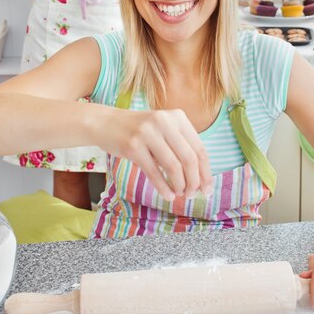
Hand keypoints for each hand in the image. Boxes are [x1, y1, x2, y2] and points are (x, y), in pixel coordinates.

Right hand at [98, 107, 212, 201]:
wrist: (105, 123)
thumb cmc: (139, 130)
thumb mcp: (163, 129)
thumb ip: (181, 145)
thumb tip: (201, 177)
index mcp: (177, 117)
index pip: (200, 149)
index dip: (206, 172)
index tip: (207, 189)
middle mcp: (164, 121)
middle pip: (189, 159)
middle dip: (194, 182)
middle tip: (193, 195)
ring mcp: (147, 133)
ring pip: (173, 167)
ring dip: (180, 185)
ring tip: (180, 194)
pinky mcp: (133, 146)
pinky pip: (154, 172)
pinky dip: (164, 188)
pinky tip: (168, 195)